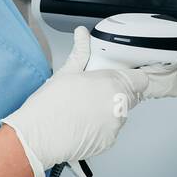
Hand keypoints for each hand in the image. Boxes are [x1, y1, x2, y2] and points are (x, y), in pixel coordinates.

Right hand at [1, 27, 149, 176]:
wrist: (36, 138)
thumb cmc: (47, 108)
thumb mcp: (65, 73)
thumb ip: (81, 51)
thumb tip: (82, 35)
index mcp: (111, 84)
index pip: (140, 79)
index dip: (131, 77)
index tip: (122, 77)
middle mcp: (118, 105)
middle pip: (131, 95)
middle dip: (117, 92)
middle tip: (95, 92)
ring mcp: (115, 125)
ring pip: (121, 113)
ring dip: (109, 110)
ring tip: (84, 109)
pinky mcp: (109, 141)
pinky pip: (111, 129)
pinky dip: (102, 126)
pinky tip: (83, 123)